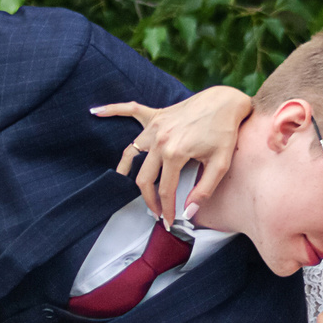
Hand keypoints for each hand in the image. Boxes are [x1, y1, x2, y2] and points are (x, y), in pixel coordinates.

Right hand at [93, 84, 250, 224]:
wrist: (226, 101)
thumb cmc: (225, 131)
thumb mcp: (220, 165)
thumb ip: (203, 191)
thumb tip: (189, 212)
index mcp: (175, 153)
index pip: (165, 190)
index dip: (166, 209)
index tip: (168, 221)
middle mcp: (160, 140)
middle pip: (144, 178)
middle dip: (149, 200)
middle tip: (156, 212)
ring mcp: (155, 127)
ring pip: (131, 154)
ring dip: (126, 172)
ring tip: (125, 185)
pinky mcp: (156, 116)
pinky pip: (130, 110)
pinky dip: (112, 110)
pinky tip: (96, 112)